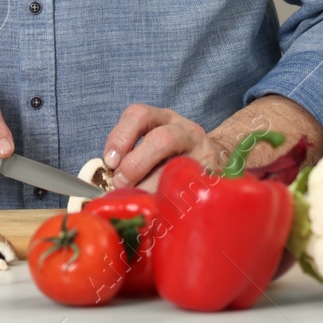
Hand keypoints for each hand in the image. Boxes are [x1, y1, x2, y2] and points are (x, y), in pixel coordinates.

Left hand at [101, 104, 225, 189]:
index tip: (109, 162)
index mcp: (163, 118)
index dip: (120, 137)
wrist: (215, 159)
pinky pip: (193, 187)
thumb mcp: (151, 145)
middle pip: (160, 139)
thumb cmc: (172, 156)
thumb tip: (107, 184)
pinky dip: (174, 199)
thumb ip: (130, 157)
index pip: (138, 115)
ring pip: (179, 165)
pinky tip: (163, 208)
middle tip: (122, 184)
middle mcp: (185, 130)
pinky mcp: (215, 175)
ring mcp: (204, 152)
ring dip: (154, 185)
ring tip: (141, 199)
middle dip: (136, 164)